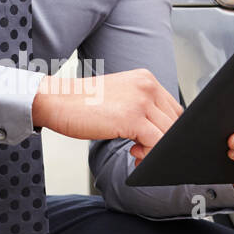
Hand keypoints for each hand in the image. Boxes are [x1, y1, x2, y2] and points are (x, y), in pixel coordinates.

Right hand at [31, 68, 182, 155]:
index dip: (168, 130)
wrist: (58, 101)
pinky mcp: (133, 118)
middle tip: (142, 150)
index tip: (154, 142)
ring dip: (155, 150)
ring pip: (168, 133)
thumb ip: (141, 107)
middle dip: (163, 142)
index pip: (174, 109)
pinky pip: (156, 142)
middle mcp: (147, 86)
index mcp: (146, 79)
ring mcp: (141, 101)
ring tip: (136, 153)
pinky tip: (132, 154)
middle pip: (175, 122)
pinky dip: (149, 155)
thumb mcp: (119, 98)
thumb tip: (159, 132)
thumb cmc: (83, 103)